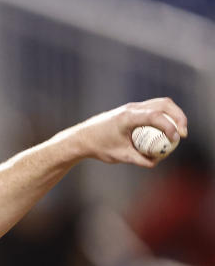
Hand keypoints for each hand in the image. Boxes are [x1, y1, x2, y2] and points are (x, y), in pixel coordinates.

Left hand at [61, 97, 187, 166]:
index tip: (176, 139)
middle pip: (164, 104)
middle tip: (183, 134)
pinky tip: (167, 131)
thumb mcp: (119, 156)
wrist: (82, 138)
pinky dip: (164, 117)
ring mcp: (132, 107)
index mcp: (127, 117)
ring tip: (178, 132)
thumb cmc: (98, 147)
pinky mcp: (132, 110)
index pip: (155, 116)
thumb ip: (138, 160)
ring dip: (174, 115)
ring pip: (161, 104)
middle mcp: (131, 108)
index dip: (169, 126)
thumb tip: (156, 162)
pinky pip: (154, 109)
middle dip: (179, 117)